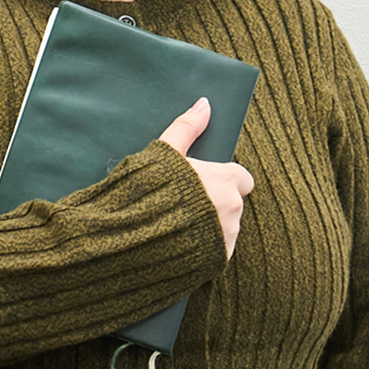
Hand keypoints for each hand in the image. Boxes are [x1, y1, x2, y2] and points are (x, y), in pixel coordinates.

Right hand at [157, 98, 255, 260]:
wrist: (127, 242)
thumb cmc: (145, 192)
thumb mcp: (163, 153)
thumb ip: (187, 127)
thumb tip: (204, 104)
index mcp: (225, 181)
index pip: (241, 177)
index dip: (221, 179)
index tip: (201, 182)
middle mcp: (233, 211)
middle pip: (233, 203)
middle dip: (214, 202)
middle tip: (185, 203)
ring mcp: (226, 240)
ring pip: (226, 228)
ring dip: (210, 226)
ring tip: (177, 225)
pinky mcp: (215, 264)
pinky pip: (216, 250)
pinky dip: (203, 247)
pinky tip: (178, 243)